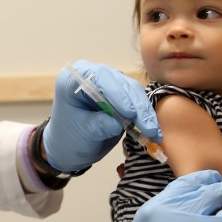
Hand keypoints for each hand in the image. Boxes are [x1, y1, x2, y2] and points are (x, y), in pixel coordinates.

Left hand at [42, 60, 159, 171]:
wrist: (70, 146)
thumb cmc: (68, 138)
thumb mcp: (81, 134)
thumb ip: (97, 126)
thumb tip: (117, 124)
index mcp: (72, 79)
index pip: (98, 78)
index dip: (117, 93)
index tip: (130, 112)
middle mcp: (91, 75)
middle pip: (119, 82)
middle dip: (136, 104)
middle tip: (148, 127)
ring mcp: (107, 82)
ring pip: (132, 89)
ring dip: (144, 110)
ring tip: (152, 131)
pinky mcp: (120, 92)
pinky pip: (136, 98)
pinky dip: (145, 114)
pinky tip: (152, 128)